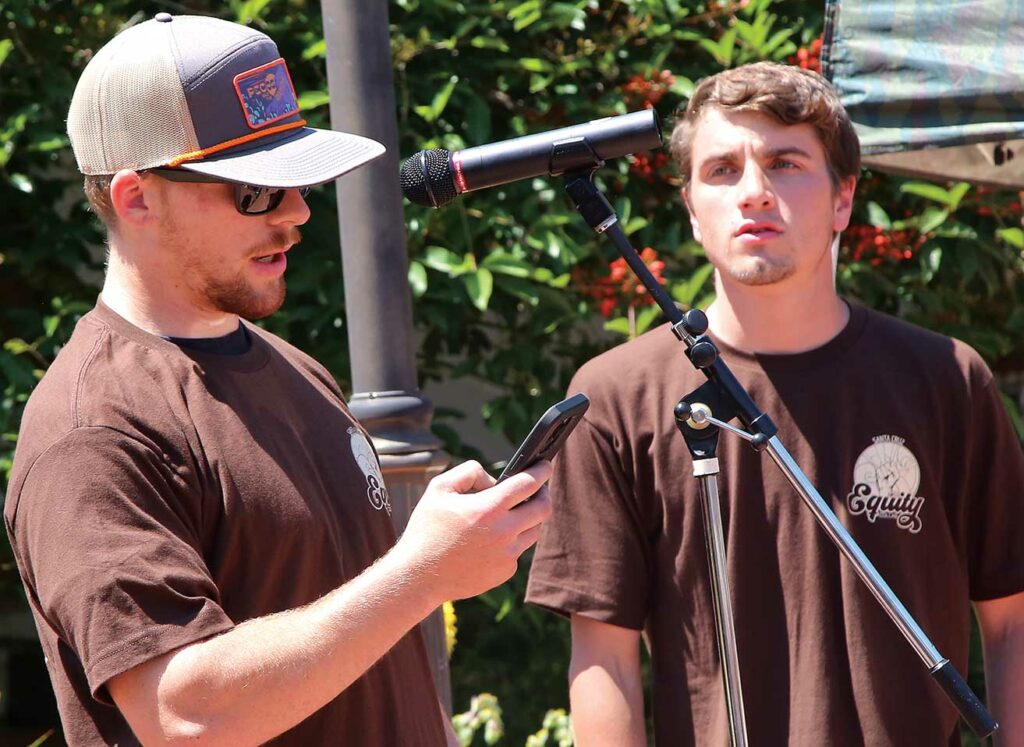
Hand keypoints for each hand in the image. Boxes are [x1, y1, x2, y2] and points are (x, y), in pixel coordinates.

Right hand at [395, 459, 552, 603]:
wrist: (419, 576)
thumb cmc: (426, 529)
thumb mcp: (439, 488)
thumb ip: (469, 472)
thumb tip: (494, 480)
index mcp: (488, 508)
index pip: (529, 483)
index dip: (542, 470)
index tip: (545, 465)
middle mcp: (503, 532)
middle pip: (543, 508)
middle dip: (544, 493)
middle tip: (539, 488)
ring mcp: (507, 554)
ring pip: (534, 530)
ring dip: (530, 518)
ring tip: (514, 512)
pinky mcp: (505, 571)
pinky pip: (518, 550)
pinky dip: (512, 540)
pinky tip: (493, 539)